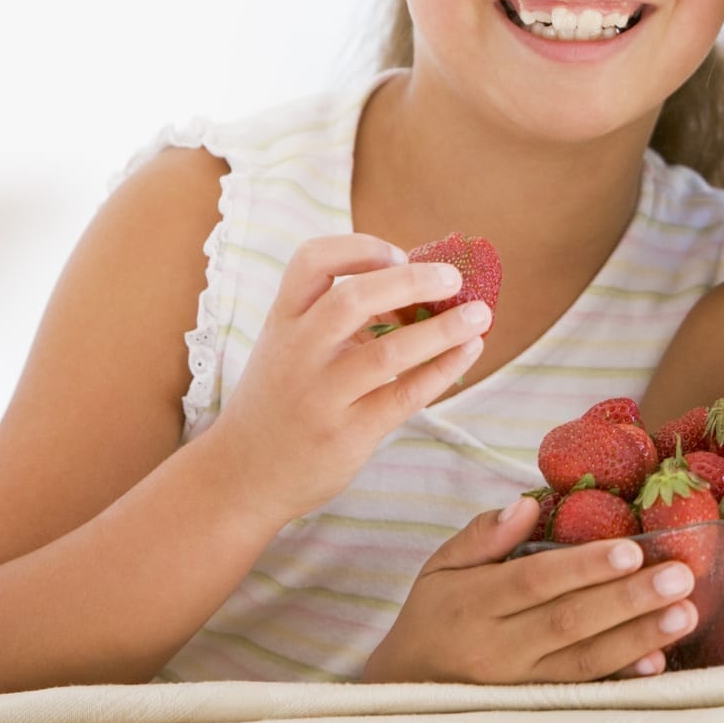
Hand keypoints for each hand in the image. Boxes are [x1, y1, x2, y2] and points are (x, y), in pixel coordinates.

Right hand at [209, 233, 492, 521]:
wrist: (242, 474)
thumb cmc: (281, 399)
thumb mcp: (290, 346)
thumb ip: (340, 318)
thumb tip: (421, 286)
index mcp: (283, 320)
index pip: (311, 261)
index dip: (360, 248)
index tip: (398, 254)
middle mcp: (297, 352)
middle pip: (352, 299)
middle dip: (411, 281)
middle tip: (453, 277)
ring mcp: (322, 394)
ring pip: (388, 352)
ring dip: (443, 329)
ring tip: (481, 315)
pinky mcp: (348, 432)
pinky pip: (405, 395)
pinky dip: (443, 368)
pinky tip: (469, 350)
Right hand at [361, 497, 700, 683]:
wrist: (405, 687)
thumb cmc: (435, 615)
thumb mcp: (441, 566)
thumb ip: (483, 535)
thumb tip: (527, 504)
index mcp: (474, 602)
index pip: (534, 582)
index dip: (582, 568)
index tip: (630, 550)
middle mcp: (497, 648)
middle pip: (568, 622)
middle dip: (627, 600)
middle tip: (677, 578)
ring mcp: (518, 684)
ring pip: (583, 661)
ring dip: (638, 638)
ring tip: (683, 614)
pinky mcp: (534, 707)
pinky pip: (582, 693)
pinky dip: (621, 680)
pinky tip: (656, 662)